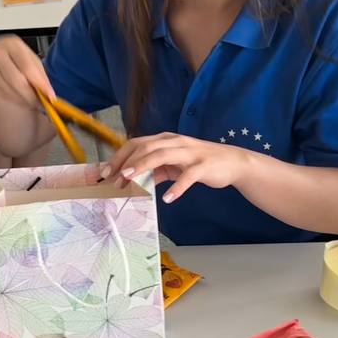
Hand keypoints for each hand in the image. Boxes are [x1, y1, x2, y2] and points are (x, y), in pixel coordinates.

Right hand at [0, 35, 54, 108]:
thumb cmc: (17, 58)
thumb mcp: (32, 60)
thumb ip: (40, 75)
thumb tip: (48, 92)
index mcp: (12, 44)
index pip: (27, 67)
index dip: (39, 83)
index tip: (49, 95)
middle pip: (16, 80)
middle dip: (30, 95)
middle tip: (39, 102)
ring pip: (8, 90)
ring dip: (22, 99)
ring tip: (30, 100)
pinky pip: (0, 93)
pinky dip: (12, 98)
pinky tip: (18, 97)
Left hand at [102, 133, 250, 203]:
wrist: (231, 162)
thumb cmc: (198, 163)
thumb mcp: (173, 164)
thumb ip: (154, 170)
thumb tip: (131, 181)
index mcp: (166, 139)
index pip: (137, 143)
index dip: (119, 156)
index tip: (105, 172)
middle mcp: (176, 142)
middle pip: (146, 147)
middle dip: (126, 162)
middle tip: (113, 179)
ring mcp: (190, 153)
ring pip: (162, 155)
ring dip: (142, 167)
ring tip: (129, 180)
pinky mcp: (203, 166)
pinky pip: (188, 177)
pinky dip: (176, 188)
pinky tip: (166, 199)